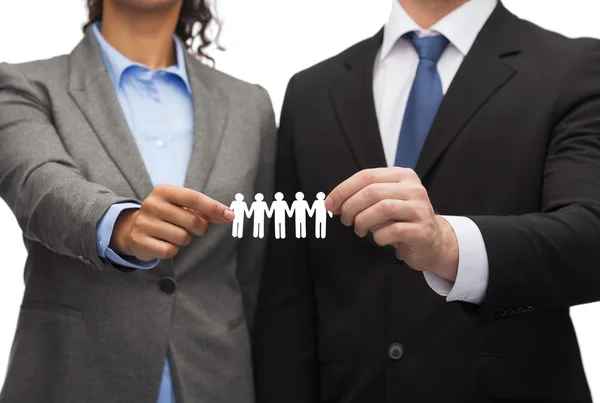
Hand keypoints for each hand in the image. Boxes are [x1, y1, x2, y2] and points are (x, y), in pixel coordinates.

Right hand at [110, 185, 233, 261]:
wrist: (132, 228)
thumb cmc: (167, 215)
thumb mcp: (183, 207)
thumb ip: (207, 210)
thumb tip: (229, 215)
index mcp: (164, 191)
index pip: (194, 198)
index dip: (214, 207)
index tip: (230, 215)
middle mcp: (152, 204)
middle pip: (193, 221)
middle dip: (200, 228)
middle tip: (193, 229)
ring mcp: (144, 223)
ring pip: (183, 237)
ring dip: (185, 239)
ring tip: (174, 234)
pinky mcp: (140, 241)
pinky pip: (170, 251)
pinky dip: (173, 250)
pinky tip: (164, 243)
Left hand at [325, 168, 458, 280]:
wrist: (432, 242)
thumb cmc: (402, 220)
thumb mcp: (384, 201)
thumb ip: (362, 197)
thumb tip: (332, 202)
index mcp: (402, 175)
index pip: (366, 176)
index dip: (343, 190)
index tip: (330, 204)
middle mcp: (413, 189)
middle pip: (372, 192)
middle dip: (351, 207)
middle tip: (346, 220)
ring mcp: (420, 209)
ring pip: (382, 209)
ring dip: (363, 221)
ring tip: (360, 229)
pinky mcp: (422, 230)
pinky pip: (392, 231)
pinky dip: (379, 236)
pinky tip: (379, 238)